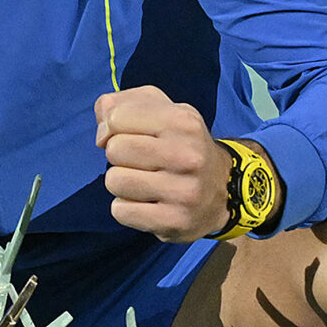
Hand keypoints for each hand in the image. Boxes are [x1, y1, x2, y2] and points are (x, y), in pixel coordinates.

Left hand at [95, 85, 234, 241]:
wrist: (224, 189)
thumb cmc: (181, 143)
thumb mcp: (160, 109)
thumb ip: (120, 104)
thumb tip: (102, 132)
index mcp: (182, 120)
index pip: (116, 117)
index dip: (113, 126)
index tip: (129, 134)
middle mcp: (187, 155)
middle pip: (114, 150)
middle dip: (119, 155)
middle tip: (141, 161)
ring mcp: (183, 192)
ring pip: (114, 181)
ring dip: (121, 183)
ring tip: (144, 182)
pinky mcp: (175, 221)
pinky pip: (121, 212)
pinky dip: (126, 208)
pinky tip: (147, 203)